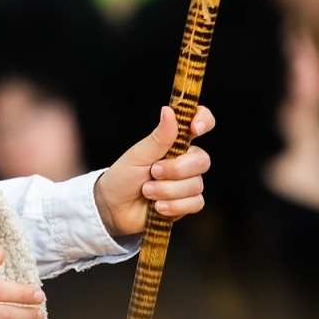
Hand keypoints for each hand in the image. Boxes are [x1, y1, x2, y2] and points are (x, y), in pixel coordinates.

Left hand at [93, 105, 212, 235]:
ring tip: (147, 191)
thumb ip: (159, 137)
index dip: (203, 120)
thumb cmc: (124, 176)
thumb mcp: (138, 155)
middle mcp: (185, 161)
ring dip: (167, 190)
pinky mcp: (187, 203)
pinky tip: (157, 206)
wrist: (115, 207)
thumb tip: (169, 110)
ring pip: (196, 185)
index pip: (200, 122)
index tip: (194, 129)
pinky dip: (174, 205)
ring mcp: (188, 182)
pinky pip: (195, 203)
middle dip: (176, 169)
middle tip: (153, 172)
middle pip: (202, 160)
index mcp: (175, 142)